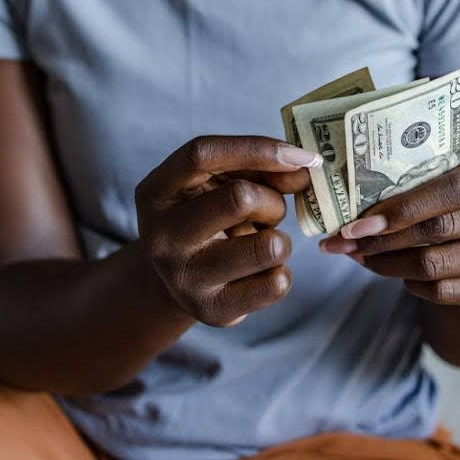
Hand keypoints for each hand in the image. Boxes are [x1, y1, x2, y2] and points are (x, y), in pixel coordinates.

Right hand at [135, 135, 319, 326]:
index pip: (203, 154)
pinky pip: (275, 284)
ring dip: (280, 239)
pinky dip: (282, 272)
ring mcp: (184, 277)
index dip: (258, 148)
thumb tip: (304, 170)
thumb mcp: (220, 183)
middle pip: (240, 198)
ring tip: (266, 242)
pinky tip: (264, 270)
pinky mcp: (212, 310)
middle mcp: (162, 236)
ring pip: (266, 246)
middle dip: (272, 202)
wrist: (182, 280)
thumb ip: (260, 169)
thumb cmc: (209, 217)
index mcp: (156, 192)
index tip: (302, 156)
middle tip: (270, 212)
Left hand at [319, 154, 459, 312]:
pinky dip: (413, 284)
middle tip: (346, 244)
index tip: (356, 224)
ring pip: (437, 264)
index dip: (401, 209)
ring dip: (390, 264)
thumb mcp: (453, 176)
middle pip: (439, 229)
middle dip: (385, 239)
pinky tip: (400, 274)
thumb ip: (416, 182)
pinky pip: (445, 290)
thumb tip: (350, 207)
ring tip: (363, 258)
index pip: (449, 191)